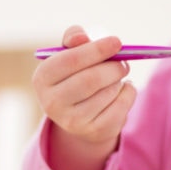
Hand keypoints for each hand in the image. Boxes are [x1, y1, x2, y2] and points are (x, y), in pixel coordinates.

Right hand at [32, 26, 135, 169]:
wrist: (77, 114)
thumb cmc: (74, 74)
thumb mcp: (69, 53)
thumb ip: (74, 38)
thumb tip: (81, 37)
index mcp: (42, 78)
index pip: (70, 60)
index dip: (96, 49)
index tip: (117, 42)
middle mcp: (51, 103)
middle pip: (91, 79)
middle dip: (113, 67)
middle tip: (123, 62)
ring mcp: (72, 121)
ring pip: (109, 92)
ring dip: (119, 80)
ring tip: (115, 78)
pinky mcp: (94, 132)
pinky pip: (121, 106)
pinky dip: (128, 93)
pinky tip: (121, 91)